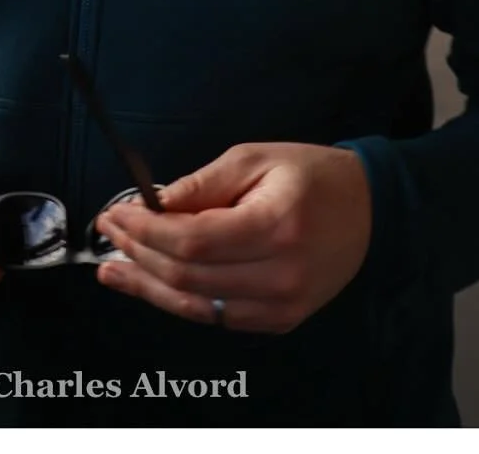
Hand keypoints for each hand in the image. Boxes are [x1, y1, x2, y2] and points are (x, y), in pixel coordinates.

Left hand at [93, 142, 371, 334]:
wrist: (369, 209)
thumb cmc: (311, 174)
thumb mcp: (255, 159)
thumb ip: (203, 184)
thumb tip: (153, 203)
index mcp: (275, 227)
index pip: (192, 241)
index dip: (146, 231)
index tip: (115, 214)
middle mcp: (279, 276)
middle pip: (188, 276)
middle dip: (140, 254)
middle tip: (108, 233)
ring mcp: (281, 306)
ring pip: (197, 305)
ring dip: (149, 287)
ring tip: (113, 270)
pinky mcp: (280, 321)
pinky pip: (218, 316)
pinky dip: (181, 300)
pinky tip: (153, 284)